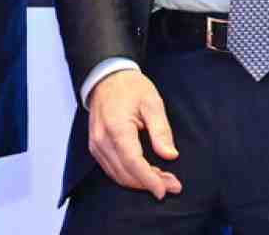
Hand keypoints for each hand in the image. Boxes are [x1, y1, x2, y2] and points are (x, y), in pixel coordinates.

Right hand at [87, 69, 183, 198]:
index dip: (149, 179)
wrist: (107, 78)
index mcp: (117, 129)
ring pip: (118, 175)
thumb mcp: (152, 103)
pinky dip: (129, 176)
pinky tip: (146, 175)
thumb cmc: (131, 88)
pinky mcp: (96, 148)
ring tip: (163, 182)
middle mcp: (102, 141)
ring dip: (140, 182)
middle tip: (172, 186)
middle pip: (126, 173)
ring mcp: (96, 146)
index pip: (133, 163)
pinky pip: (111, 169)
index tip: (164, 190)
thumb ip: (161, 130)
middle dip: (149, 183)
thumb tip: (170, 155)